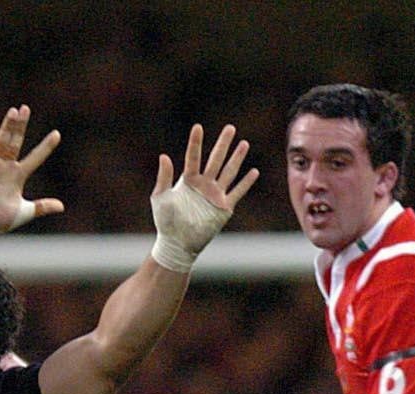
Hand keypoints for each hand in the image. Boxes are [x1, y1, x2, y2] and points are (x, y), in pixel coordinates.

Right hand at [0, 105, 63, 237]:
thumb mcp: (24, 213)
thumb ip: (41, 207)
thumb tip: (61, 206)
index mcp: (18, 177)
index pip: (35, 158)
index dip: (45, 147)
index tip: (56, 134)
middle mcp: (6, 168)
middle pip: (16, 142)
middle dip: (20, 126)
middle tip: (26, 108)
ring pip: (2, 142)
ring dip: (8, 127)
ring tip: (15, 111)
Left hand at [149, 124, 258, 271]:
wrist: (177, 243)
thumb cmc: (165, 222)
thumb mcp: (160, 197)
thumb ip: (164, 177)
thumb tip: (164, 156)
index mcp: (188, 181)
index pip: (193, 157)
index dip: (195, 143)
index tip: (198, 127)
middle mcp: (203, 184)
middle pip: (216, 159)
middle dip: (223, 144)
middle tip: (230, 128)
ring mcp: (215, 195)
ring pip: (229, 171)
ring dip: (237, 158)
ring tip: (244, 143)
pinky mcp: (224, 207)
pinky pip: (237, 192)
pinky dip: (246, 182)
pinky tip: (254, 171)